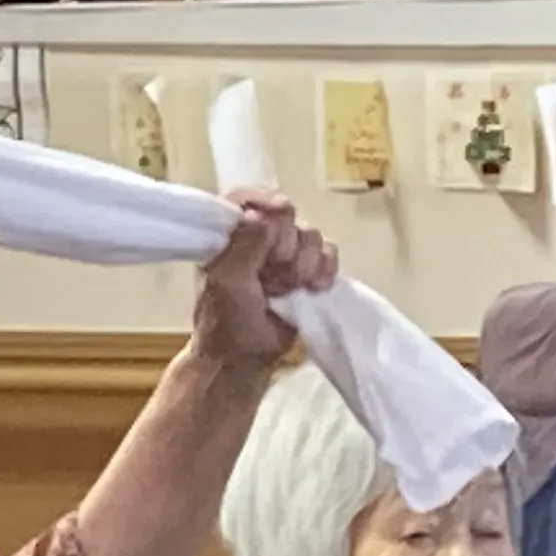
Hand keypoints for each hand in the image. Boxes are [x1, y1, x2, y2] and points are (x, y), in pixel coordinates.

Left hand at [189, 197, 341, 373]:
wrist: (246, 358)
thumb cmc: (226, 321)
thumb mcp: (227, 279)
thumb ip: (244, 243)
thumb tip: (262, 214)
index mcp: (229, 233)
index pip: (246, 197)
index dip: (264, 201)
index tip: (276, 215)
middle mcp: (258, 237)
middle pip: (286, 214)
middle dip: (286, 243)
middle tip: (273, 272)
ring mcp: (285, 254)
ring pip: (310, 234)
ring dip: (305, 261)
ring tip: (291, 287)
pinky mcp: (308, 271)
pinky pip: (329, 254)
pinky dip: (326, 269)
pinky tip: (315, 288)